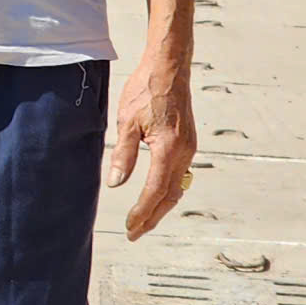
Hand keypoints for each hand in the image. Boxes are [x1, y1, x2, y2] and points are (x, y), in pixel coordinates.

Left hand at [106, 56, 196, 239]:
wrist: (169, 70)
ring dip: (160, 206)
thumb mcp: (127, 121)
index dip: (142, 212)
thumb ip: (123, 155)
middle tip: (134, 234)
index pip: (155, 191)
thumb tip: (116, 184)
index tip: (130, 227)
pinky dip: (167, 191)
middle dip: (152, 217)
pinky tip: (156, 196)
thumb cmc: (145, 91)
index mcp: (169, 149)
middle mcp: (185, 153)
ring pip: (177, 187)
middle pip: (170, 196)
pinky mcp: (188, 143)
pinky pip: (179, 175)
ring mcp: (190, 149)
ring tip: (143, 221)